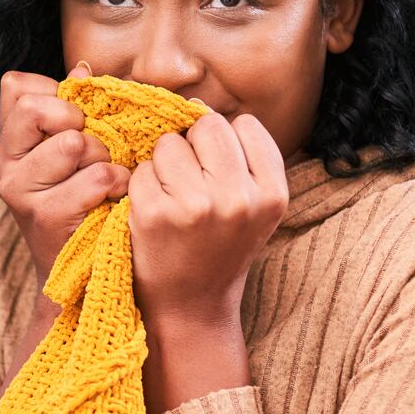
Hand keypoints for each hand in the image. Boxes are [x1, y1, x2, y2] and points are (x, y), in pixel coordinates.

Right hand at [0, 62, 129, 284]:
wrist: (77, 273)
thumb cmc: (82, 203)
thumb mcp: (71, 154)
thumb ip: (72, 109)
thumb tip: (83, 70)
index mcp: (8, 143)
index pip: (18, 87)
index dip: (57, 96)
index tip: (74, 122)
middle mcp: (4, 165)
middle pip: (38, 108)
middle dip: (80, 125)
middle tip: (92, 153)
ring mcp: (20, 191)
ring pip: (74, 142)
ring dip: (104, 159)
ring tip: (103, 181)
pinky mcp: (47, 215)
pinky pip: (99, 177)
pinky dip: (118, 185)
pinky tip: (112, 200)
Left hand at [128, 111, 287, 328]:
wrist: (191, 306)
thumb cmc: (220, 248)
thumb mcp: (256, 208)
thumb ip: (247, 160)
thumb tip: (202, 107)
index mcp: (273, 193)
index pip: (244, 125)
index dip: (225, 143)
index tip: (218, 172)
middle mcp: (240, 198)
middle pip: (208, 125)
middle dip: (193, 144)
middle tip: (190, 180)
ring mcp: (197, 206)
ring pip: (170, 143)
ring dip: (164, 163)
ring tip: (173, 197)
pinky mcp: (156, 214)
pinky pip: (142, 169)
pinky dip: (142, 185)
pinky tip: (153, 211)